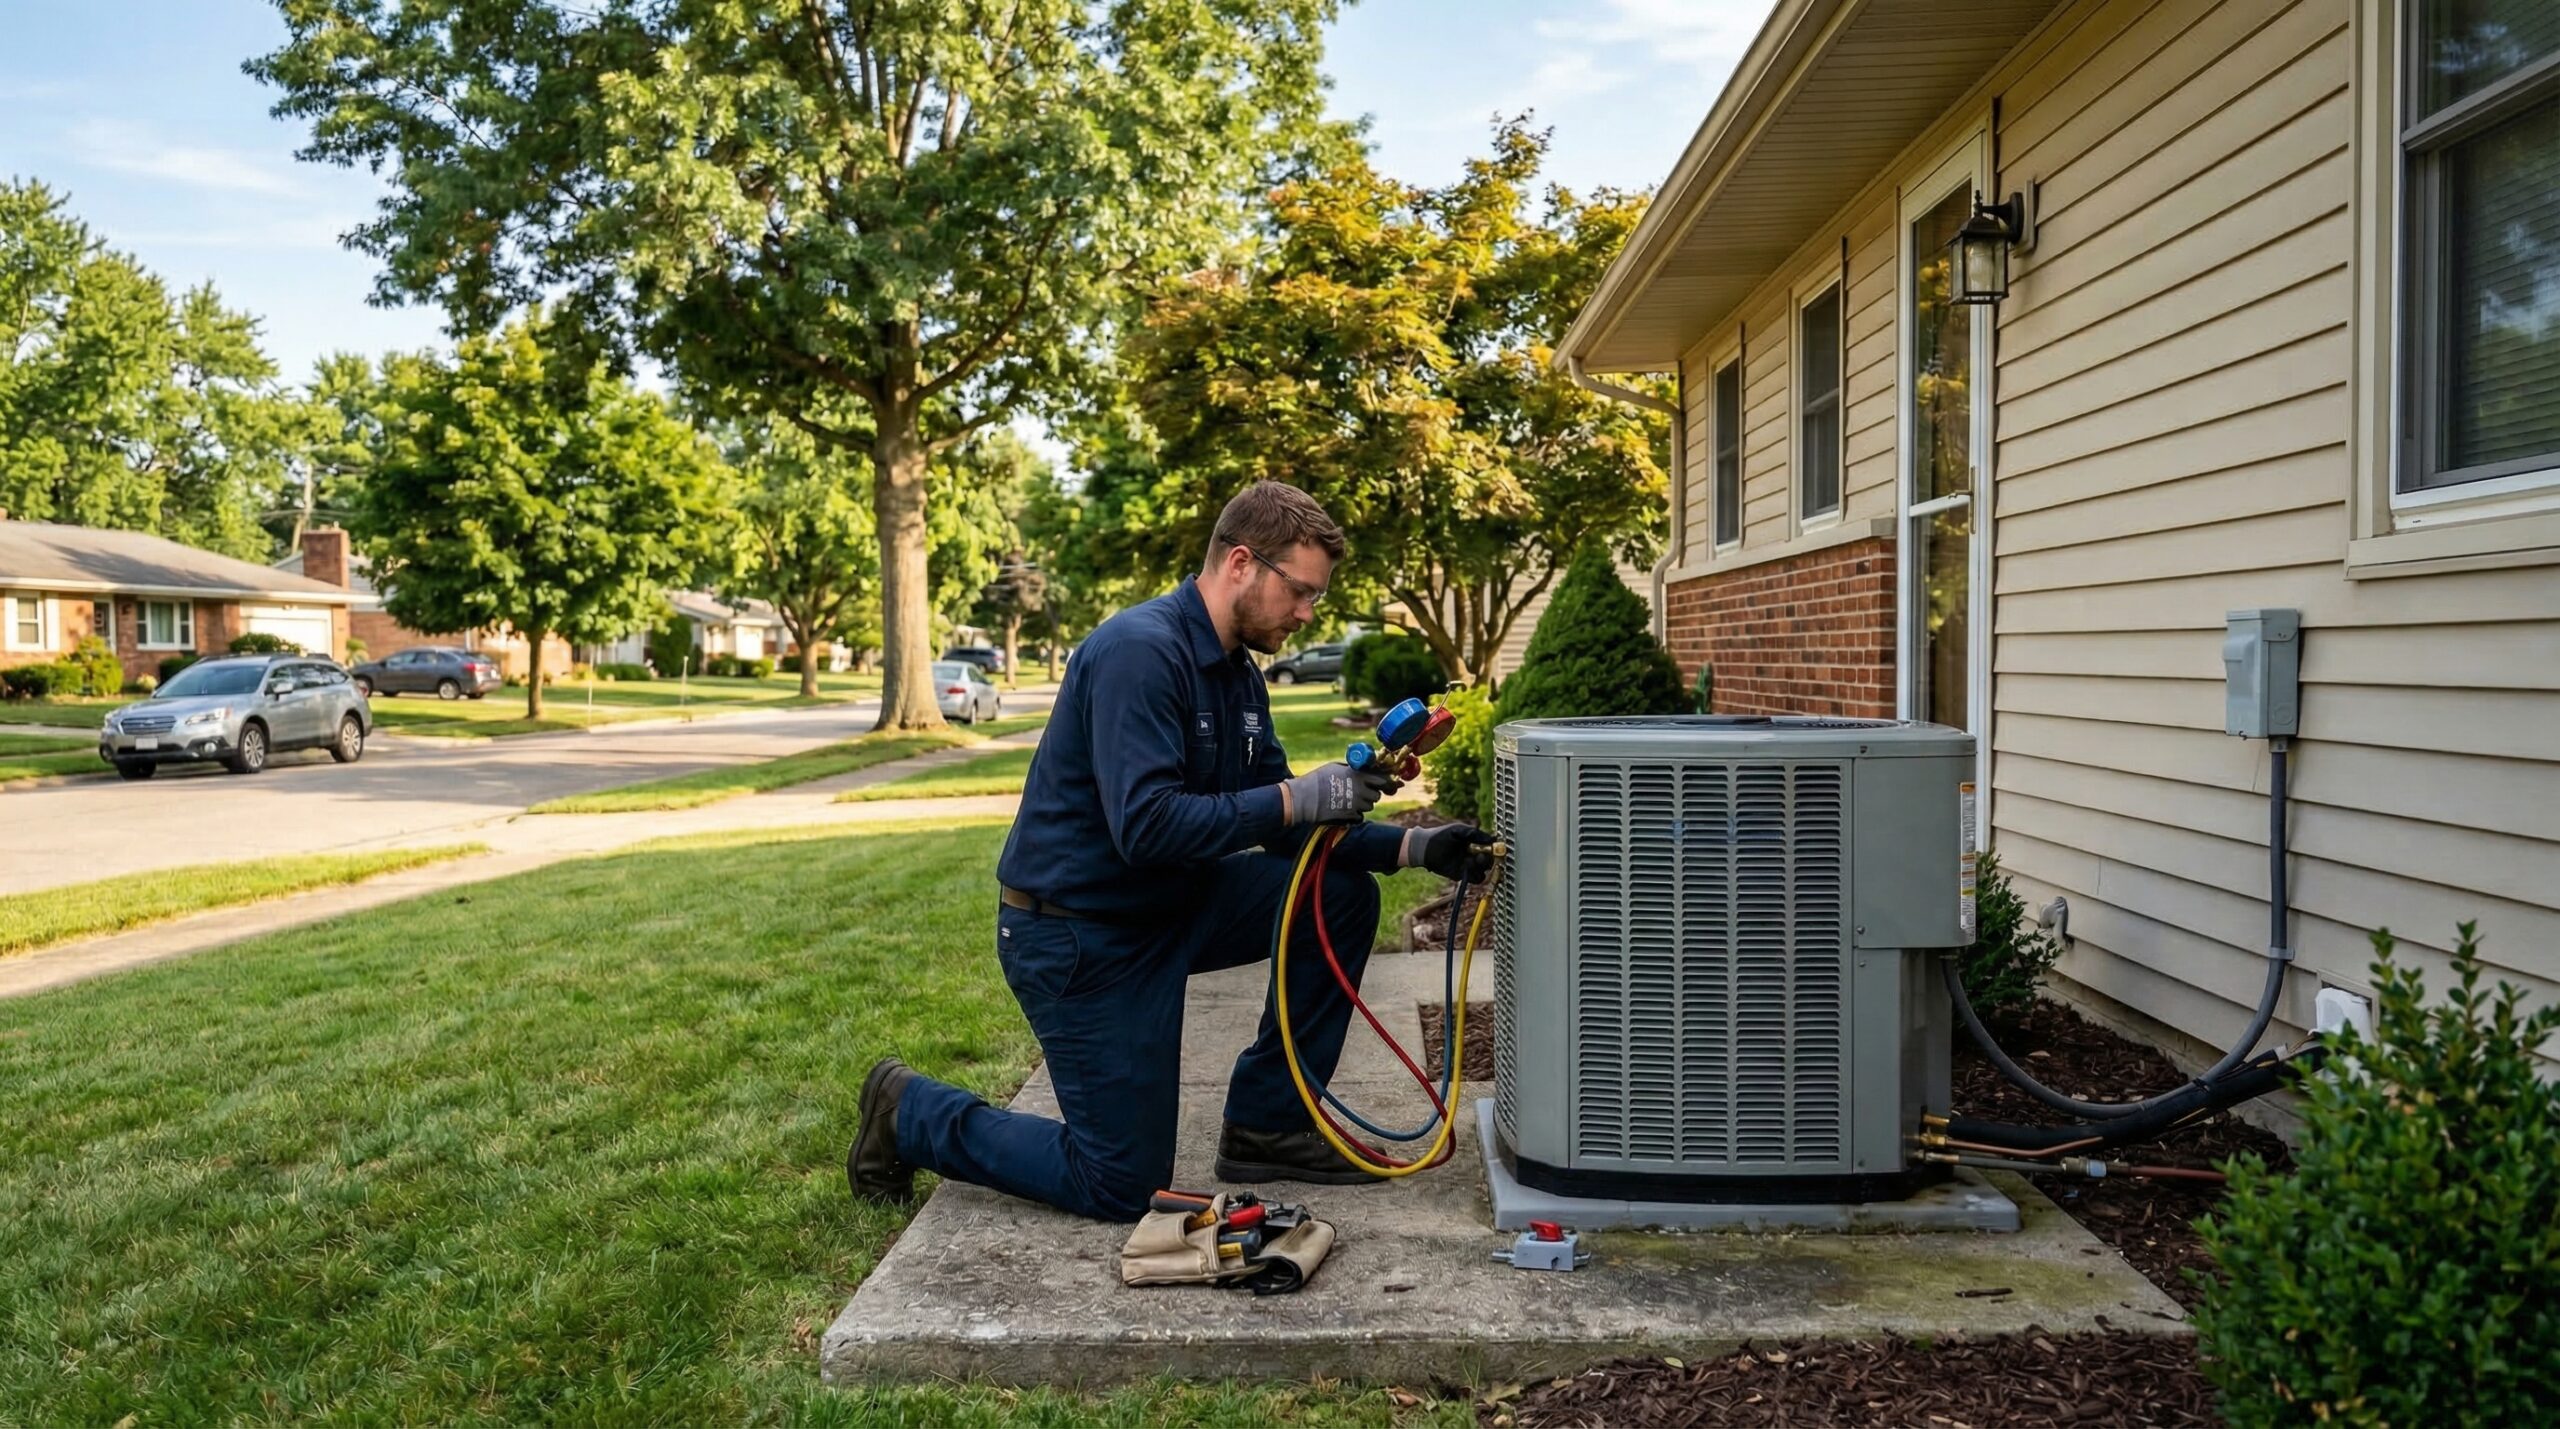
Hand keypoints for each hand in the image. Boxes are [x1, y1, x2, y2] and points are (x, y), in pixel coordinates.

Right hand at [1281, 761, 1396, 824]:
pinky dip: (1356, 814)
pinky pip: (1360, 816)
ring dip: (1363, 804)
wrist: (1304, 798)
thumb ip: (1352, 768)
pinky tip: (1345, 809)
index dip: (1386, 782)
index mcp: (1358, 776)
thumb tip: (1363, 768)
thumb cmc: (1317, 779)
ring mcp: (1356, 804)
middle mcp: (1361, 790)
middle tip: (1360, 792)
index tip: (1388, 784)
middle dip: (1371, 793)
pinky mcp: (1350, 816)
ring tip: (1349, 800)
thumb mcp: (1335, 767)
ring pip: (1370, 806)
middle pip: (1377, 795)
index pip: (1382, 779)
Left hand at [1417, 823, 1497, 882]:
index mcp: (1474, 844)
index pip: (1490, 848)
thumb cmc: (1441, 835)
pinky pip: (1475, 879)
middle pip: (1490, 861)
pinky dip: (1475, 874)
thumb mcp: (1459, 830)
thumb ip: (1476, 833)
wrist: (1425, 847)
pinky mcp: (1461, 875)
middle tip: (1482, 855)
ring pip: (1484, 871)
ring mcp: (1467, 866)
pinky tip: (1467, 866)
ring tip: (1474, 860)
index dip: (1495, 849)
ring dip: (1482, 867)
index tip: (1497, 848)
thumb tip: (1493, 838)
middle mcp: (1473, 856)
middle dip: (1490, 859)